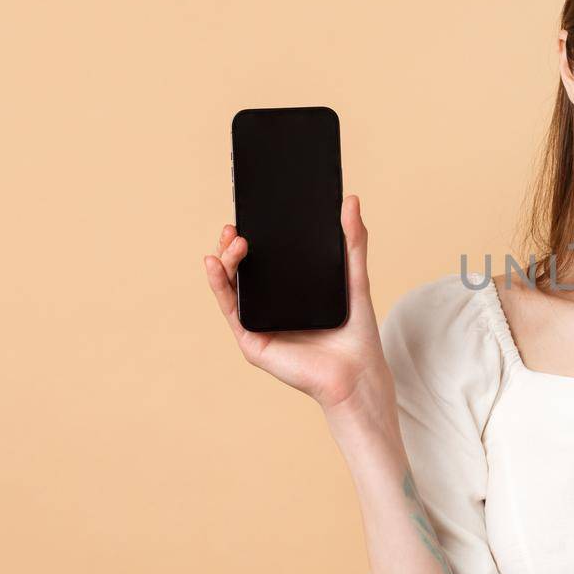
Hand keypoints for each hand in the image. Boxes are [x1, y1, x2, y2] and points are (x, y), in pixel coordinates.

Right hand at [202, 194, 394, 416]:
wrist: (358, 373)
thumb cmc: (357, 333)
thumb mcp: (355, 278)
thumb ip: (352, 241)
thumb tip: (351, 200)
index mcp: (291, 291)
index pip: (267, 258)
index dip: (255, 235)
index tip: (252, 212)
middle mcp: (271, 305)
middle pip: (244, 269)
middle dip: (234, 245)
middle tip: (236, 227)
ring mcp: (259, 322)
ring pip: (232, 286)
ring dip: (225, 260)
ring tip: (232, 240)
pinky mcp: (252, 340)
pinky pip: (230, 308)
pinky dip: (220, 285)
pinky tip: (215, 264)